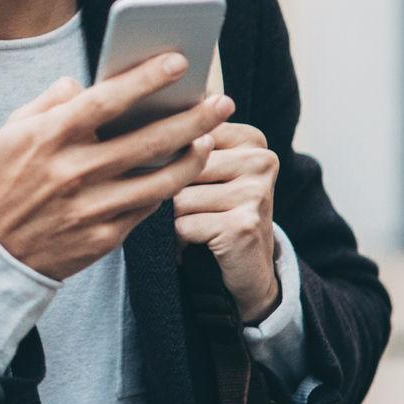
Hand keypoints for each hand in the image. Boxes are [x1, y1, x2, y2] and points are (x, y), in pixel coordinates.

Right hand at [0, 53, 234, 282]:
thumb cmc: (1, 182)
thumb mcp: (10, 132)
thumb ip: (49, 103)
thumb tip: (83, 82)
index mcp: (49, 137)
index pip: (106, 100)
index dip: (146, 79)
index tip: (179, 61)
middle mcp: (74, 172)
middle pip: (148, 140)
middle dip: (192, 117)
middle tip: (221, 102)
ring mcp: (91, 208)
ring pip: (159, 179)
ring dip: (192, 156)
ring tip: (209, 137)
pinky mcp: (103, 237)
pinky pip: (147, 208)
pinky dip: (167, 187)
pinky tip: (180, 171)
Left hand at [171, 122, 280, 323]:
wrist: (249, 271)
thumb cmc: (218, 213)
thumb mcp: (207, 172)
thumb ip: (186, 145)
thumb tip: (143, 132)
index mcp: (250, 139)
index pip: (185, 134)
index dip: (168, 160)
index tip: (180, 179)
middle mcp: (260, 161)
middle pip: (180, 165)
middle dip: (170, 192)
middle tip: (186, 209)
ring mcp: (255, 193)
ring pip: (179, 197)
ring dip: (173, 218)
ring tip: (191, 224)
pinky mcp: (244, 225)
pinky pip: (184, 225)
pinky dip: (178, 238)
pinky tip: (193, 242)